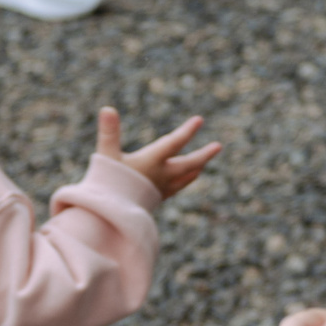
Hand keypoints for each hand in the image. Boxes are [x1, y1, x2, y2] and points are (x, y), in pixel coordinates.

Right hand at [98, 107, 220, 200]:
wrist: (109, 216)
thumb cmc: (107, 183)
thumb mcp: (106, 154)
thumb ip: (109, 131)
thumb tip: (107, 108)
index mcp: (151, 162)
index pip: (174, 143)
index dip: (187, 131)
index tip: (200, 120)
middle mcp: (160, 175)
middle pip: (187, 164)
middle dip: (203, 155)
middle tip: (218, 146)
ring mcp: (160, 188)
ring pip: (185, 177)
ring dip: (196, 168)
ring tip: (203, 164)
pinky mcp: (156, 199)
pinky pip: (176, 187)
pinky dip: (185, 180)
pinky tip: (187, 178)